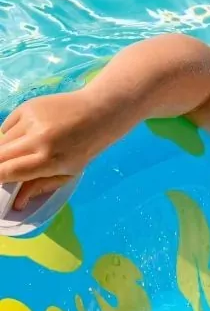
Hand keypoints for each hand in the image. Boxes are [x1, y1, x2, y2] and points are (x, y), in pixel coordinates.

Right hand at [0, 91, 110, 209]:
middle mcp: (37, 139)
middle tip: (7, 169)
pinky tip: (27, 136)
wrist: (99, 112)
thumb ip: (40, 186)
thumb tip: (16, 204)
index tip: (0, 182)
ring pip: (0, 142)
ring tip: (22, 151)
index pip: (7, 172)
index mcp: (49, 160)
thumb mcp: (69, 172)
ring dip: (4, 150)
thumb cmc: (85, 147)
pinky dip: (10, 135)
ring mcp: (30, 121)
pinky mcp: (27, 107)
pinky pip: (6, 127)